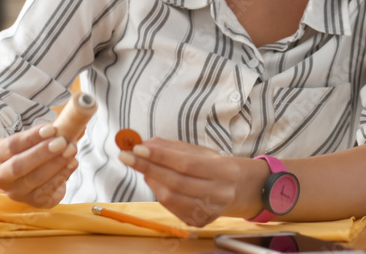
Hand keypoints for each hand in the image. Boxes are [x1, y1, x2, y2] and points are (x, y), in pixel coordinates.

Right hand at [0, 124, 78, 208]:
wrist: (19, 178)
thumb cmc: (26, 151)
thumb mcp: (29, 140)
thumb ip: (47, 132)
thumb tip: (72, 122)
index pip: (12, 145)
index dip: (32, 137)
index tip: (52, 128)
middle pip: (19, 166)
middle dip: (42, 153)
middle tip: (62, 141)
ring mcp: (14, 192)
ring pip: (34, 179)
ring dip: (56, 164)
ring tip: (71, 150)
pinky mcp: (31, 202)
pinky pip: (47, 190)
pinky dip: (62, 175)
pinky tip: (72, 163)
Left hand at [119, 138, 266, 225]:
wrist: (239, 190)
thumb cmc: (216, 166)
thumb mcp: (201, 151)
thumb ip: (173, 147)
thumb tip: (144, 143)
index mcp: (223, 171)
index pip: (186, 163)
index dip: (160, 155)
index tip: (137, 147)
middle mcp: (219, 193)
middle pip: (176, 181)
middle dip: (147, 166)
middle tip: (126, 156)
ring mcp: (209, 211)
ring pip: (171, 197)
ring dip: (151, 180)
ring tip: (142, 167)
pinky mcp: (200, 222)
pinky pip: (172, 208)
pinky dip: (159, 193)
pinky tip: (155, 181)